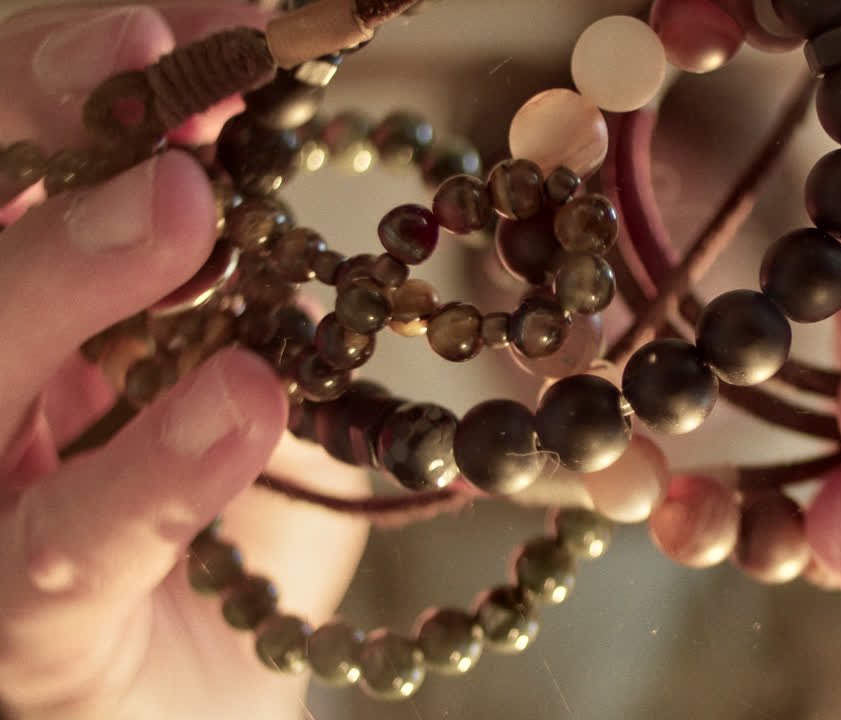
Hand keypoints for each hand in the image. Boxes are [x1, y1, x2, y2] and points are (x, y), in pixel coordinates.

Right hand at [0, 5, 367, 718]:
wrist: (211, 700)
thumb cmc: (224, 527)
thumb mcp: (241, 371)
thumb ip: (237, 282)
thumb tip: (253, 144)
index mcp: (20, 318)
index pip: (2, 163)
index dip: (64, 78)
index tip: (197, 27)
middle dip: (32, 131)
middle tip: (154, 71)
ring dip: (57, 274)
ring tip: (182, 206)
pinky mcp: (19, 632)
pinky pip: (59, 548)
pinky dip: (151, 470)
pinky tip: (240, 399)